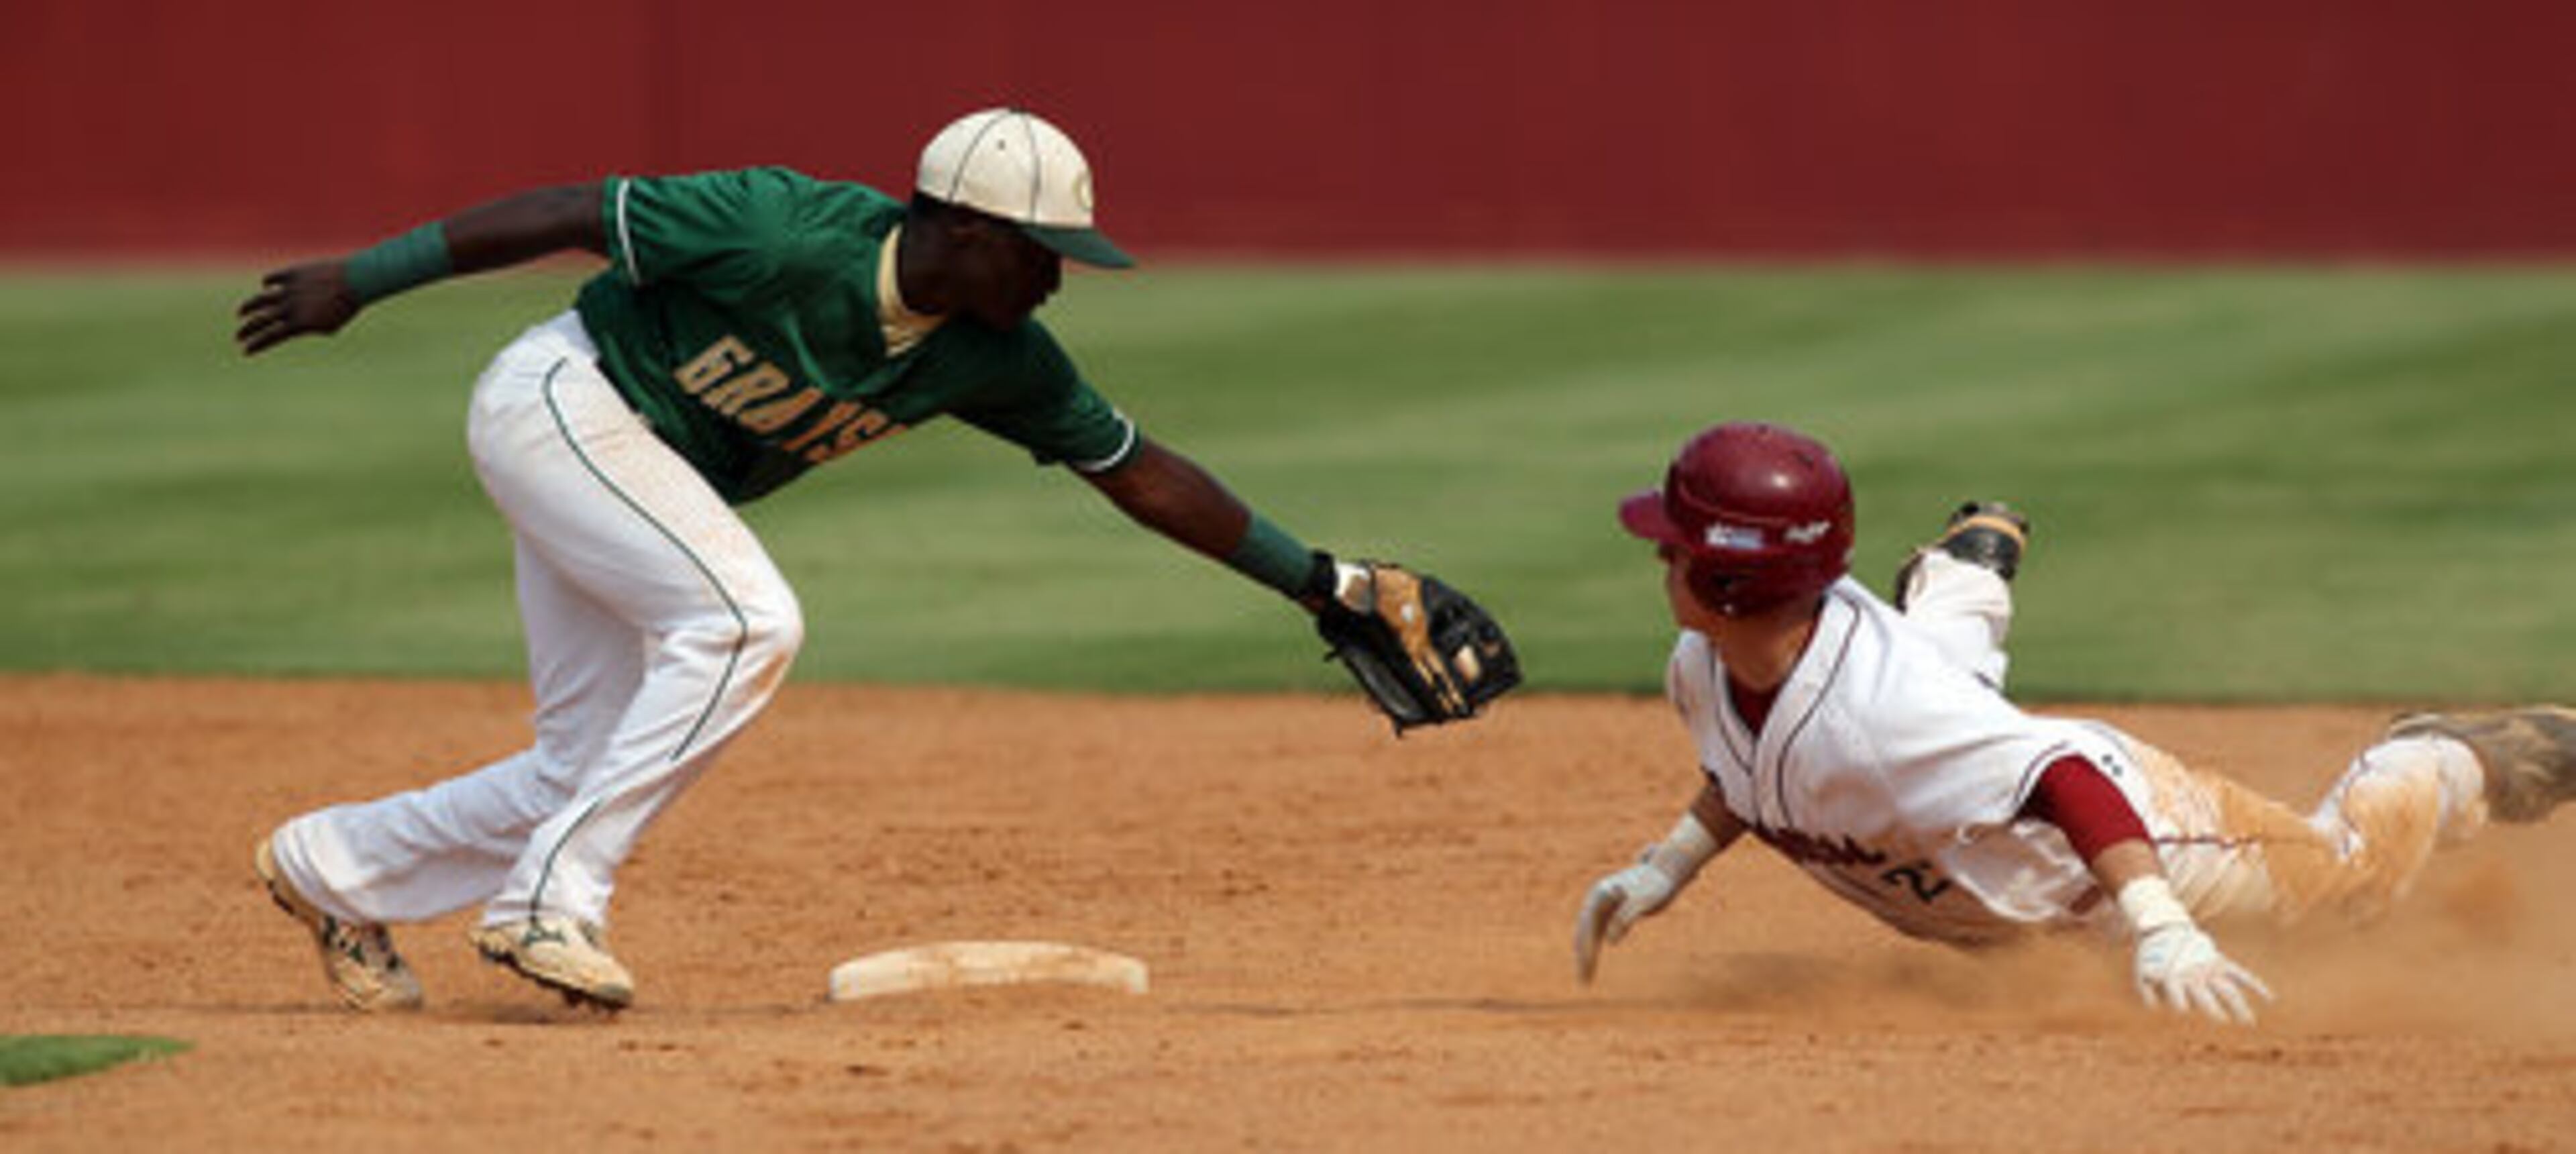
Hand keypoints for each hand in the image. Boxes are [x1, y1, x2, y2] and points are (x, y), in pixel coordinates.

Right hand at [235, 261, 360, 354]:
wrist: (355, 281)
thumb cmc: (347, 306)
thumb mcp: (331, 325)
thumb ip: (311, 328)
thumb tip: (298, 326)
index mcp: (300, 324)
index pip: (272, 337)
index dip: (257, 345)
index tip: (246, 351)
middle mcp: (290, 307)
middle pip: (261, 321)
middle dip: (247, 331)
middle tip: (238, 337)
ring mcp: (290, 289)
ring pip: (261, 300)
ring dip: (249, 308)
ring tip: (241, 313)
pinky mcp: (293, 273)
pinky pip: (274, 278)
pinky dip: (268, 282)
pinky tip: (265, 285)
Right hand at [1573, 861, 1681, 983]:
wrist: (1665, 873)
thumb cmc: (1656, 885)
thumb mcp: (1644, 901)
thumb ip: (1625, 917)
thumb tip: (1610, 940)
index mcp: (1601, 893)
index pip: (1588, 922)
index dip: (1586, 942)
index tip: (1589, 961)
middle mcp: (1596, 899)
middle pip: (1584, 930)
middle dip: (1582, 955)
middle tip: (1584, 979)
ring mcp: (1601, 907)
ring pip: (1587, 935)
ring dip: (1584, 957)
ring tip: (1584, 980)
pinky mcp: (1609, 914)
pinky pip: (1595, 936)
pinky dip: (1593, 951)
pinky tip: (1591, 967)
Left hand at [2132, 922, 2273, 1024]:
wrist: (2165, 930)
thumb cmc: (2153, 958)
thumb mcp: (2141, 973)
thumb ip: (2146, 992)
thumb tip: (2154, 1009)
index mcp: (2175, 977)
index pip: (2179, 999)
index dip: (2180, 1006)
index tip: (2185, 1014)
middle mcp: (2195, 974)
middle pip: (2207, 997)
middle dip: (2214, 1011)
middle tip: (2223, 1023)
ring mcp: (2210, 968)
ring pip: (2229, 990)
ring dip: (2239, 1006)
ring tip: (2250, 1022)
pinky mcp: (2221, 962)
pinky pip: (2242, 975)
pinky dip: (2256, 985)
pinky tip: (2270, 999)